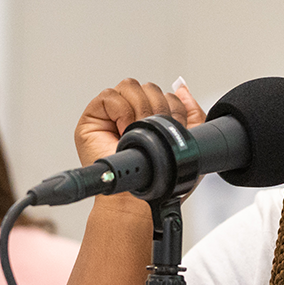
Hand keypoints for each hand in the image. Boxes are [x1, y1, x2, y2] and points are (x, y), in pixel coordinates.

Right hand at [74, 78, 205, 167]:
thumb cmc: (159, 180)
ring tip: (136, 134)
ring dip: (138, 110)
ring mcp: (110, 115)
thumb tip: (182, 87)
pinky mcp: (92, 119)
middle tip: (152, 133)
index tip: (170, 127)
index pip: (162, 93)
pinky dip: (120, 112)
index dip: (171, 107)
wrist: (138, 198)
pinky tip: (123, 131)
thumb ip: (191, 113)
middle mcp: (129, 113)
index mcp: (149, 117)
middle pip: (146, 87)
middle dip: (156, 109)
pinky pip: (109, 95)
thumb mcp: (187, 142)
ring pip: (129, 86)